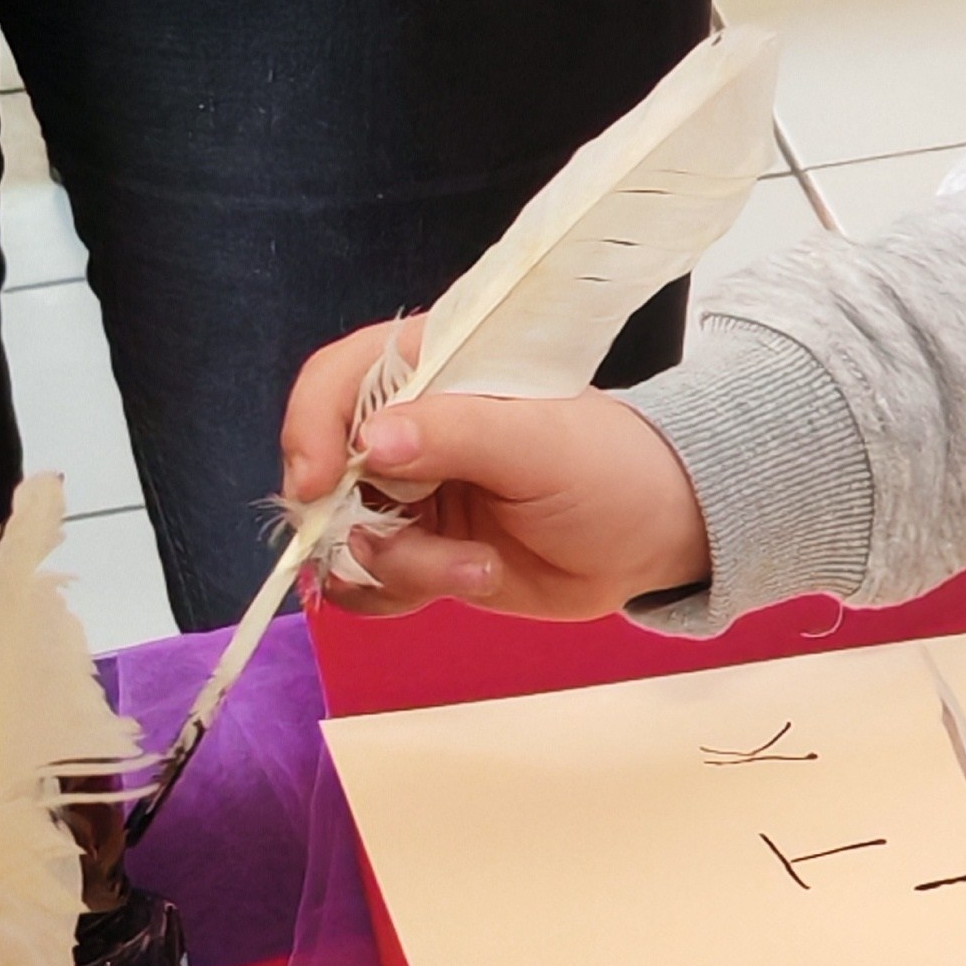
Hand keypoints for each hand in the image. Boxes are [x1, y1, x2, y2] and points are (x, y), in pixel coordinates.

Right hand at [280, 326, 712, 619]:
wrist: (655, 537)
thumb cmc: (609, 466)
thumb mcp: (540, 442)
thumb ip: (456, 434)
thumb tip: (371, 441)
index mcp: (428, 372)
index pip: (334, 381)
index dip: (310, 428)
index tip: (317, 484)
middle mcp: (403, 432)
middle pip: (320, 472)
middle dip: (351, 520)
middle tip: (408, 547)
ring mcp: (407, 499)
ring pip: (342, 539)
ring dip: (402, 565)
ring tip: (480, 566)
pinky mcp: (421, 555)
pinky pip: (369, 584)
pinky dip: (405, 593)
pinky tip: (477, 579)